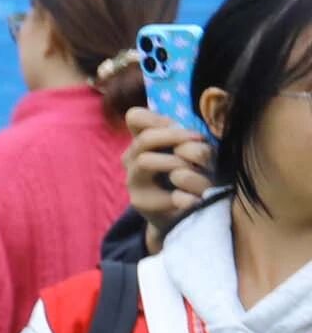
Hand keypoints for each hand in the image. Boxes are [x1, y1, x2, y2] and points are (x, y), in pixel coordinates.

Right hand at [125, 111, 211, 241]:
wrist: (181, 214)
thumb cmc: (190, 175)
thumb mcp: (191, 150)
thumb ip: (189, 137)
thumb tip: (196, 137)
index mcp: (143, 141)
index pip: (135, 117)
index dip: (158, 117)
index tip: (180, 125)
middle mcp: (132, 159)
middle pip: (144, 139)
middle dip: (175, 137)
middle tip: (201, 141)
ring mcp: (133, 181)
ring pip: (145, 160)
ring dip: (178, 163)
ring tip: (199, 171)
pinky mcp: (141, 202)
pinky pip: (166, 195)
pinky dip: (186, 197)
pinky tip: (196, 198)